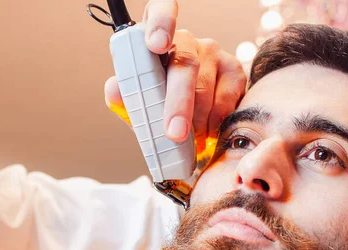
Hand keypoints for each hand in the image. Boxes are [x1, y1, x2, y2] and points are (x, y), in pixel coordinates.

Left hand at [104, 0, 246, 143]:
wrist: (185, 115)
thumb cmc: (154, 102)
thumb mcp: (135, 99)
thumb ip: (124, 93)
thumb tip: (114, 89)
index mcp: (153, 38)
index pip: (160, 11)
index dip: (160, 23)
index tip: (156, 44)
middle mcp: (185, 40)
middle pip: (185, 63)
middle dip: (179, 102)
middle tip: (174, 132)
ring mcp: (212, 52)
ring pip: (206, 87)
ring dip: (197, 120)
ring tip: (187, 138)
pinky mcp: (233, 69)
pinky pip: (226, 98)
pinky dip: (215, 122)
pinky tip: (206, 132)